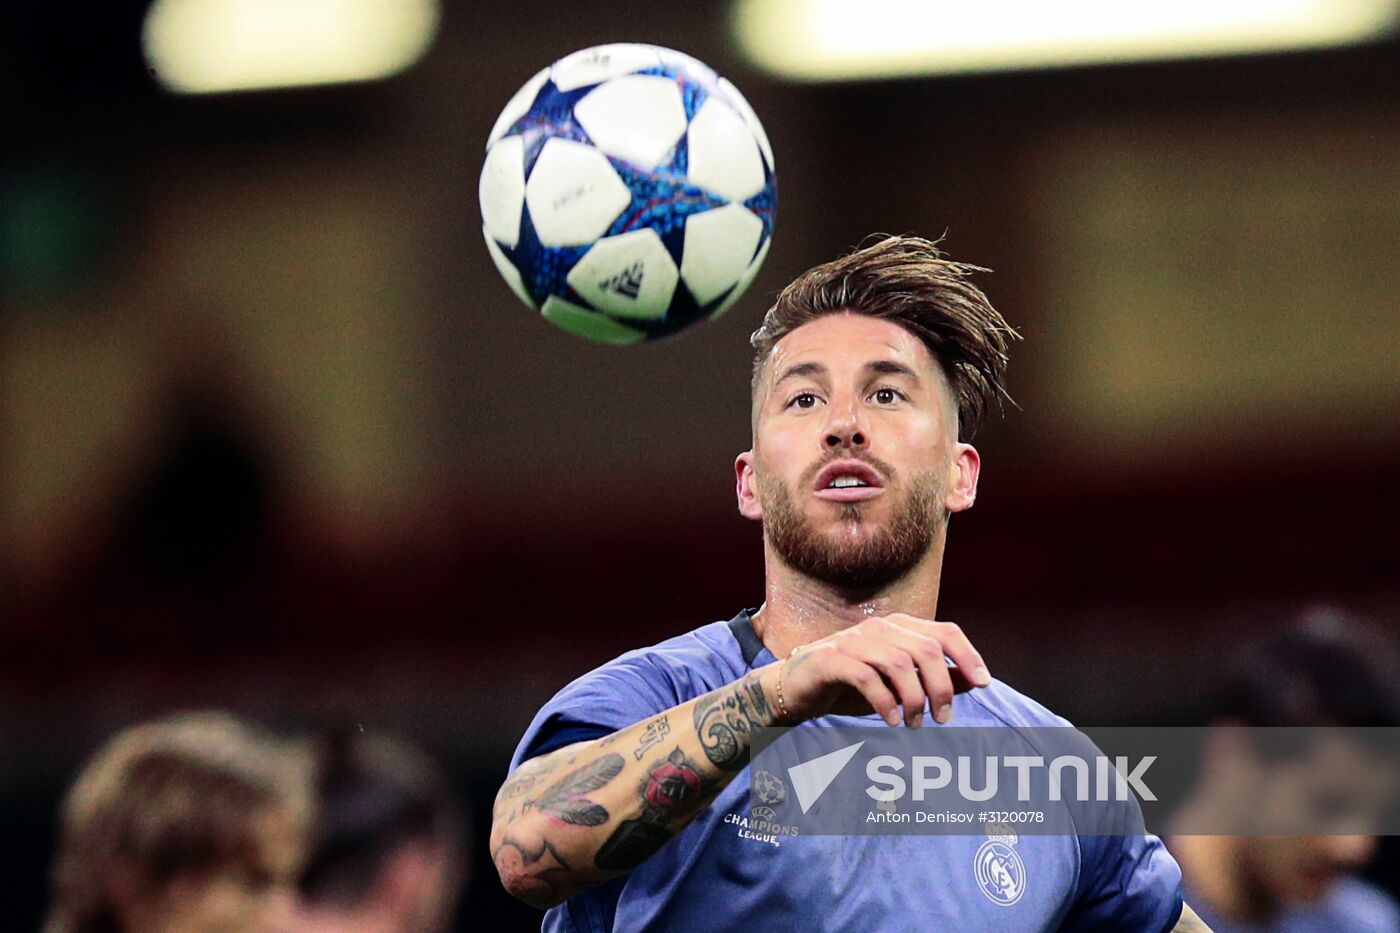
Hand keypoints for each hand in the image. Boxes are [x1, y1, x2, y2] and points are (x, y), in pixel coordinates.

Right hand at [772, 614, 990, 726]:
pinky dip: (885, 702)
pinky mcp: (831, 659)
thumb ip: (934, 678)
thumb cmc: (851, 687)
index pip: (945, 632)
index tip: (984, 683)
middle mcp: (879, 628)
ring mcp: (853, 640)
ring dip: (914, 699)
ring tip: (914, 725)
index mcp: (898, 627)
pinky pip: (867, 677)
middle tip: (943, 718)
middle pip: (927, 650)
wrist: (795, 689)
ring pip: (900, 663)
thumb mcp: (899, 685)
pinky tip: (891, 721)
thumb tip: (975, 681)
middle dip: (942, 687)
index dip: (969, 655)